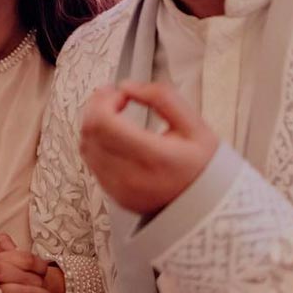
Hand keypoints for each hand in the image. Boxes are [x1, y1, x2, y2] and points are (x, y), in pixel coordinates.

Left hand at [80, 81, 218, 214]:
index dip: (105, 100)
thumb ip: (163, 98)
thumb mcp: (195, 125)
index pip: (104, 123)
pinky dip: (97, 143)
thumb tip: (127, 86)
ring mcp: (120, 189)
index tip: (120, 93)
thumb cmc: (203, 165)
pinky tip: (113, 135)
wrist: (207, 205)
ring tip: (113, 112)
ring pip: (86, 147)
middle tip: (113, 96)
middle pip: (90, 132)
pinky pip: (92, 163)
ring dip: (94, 124)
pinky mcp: (115, 195)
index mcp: (155, 157)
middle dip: (96, 106)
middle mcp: (132, 176)